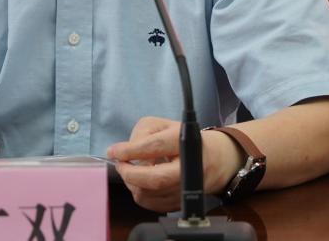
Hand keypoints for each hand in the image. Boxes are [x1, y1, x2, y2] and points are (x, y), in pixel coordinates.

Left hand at [106, 117, 242, 211]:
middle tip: (120, 164)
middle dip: (130, 173)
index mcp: (186, 141)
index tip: (113, 151)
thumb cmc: (183, 138)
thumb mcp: (162, 124)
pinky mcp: (183, 202)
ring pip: (150, 194)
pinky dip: (141, 193)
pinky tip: (142, 181)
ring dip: (133, 183)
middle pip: (155, 179)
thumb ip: (142, 135)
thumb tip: (125, 153)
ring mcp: (187, 189)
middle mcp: (190, 168)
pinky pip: (153, 204)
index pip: (155, 146)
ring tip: (131, 170)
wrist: (216, 159)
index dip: (130, 150)